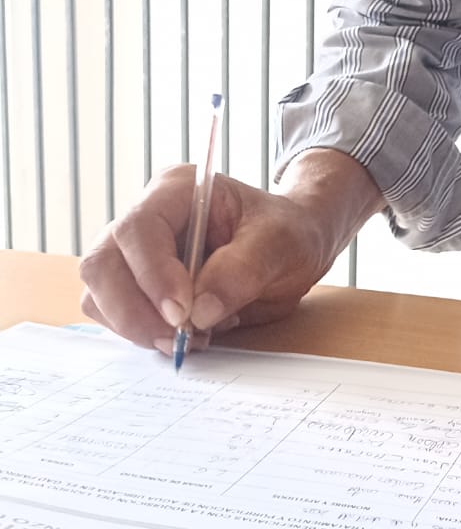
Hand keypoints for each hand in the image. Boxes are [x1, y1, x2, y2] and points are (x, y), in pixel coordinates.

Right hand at [78, 150, 382, 353]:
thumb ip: (243, 270)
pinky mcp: (137, 287)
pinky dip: (142, 335)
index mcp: (177, 190)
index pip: (139, 228)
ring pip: (100, 294)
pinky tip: (186, 335)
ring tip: (191, 338)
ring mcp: (134, 254)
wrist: (293, 249)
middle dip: (135, 311)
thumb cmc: (288, 233)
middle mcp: (145, 217)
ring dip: (137, 327)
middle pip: (103, 264)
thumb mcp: (281, 243)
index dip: (152, 274)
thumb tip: (198, 312)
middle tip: (179, 338)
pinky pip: (115, 316)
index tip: (183, 313)